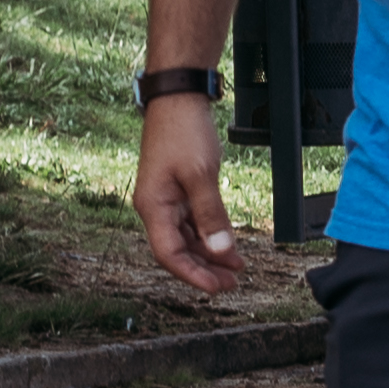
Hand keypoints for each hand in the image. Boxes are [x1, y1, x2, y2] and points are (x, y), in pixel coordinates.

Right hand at [135, 97, 245, 298]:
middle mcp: (156, 207)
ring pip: (186, 238)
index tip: (216, 288)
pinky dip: (209, 236)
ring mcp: (166, 200)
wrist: (178, 99)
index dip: (192, 275)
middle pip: (177, 250)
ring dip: (209, 255)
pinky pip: (192, 223)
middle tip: (232, 284)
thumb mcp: (201, 175)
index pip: (169, 254)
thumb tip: (221, 250)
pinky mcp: (178, 191)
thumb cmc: (184, 132)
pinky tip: (227, 245)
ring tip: (236, 269)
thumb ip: (211, 215)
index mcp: (153, 207)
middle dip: (204, 269)